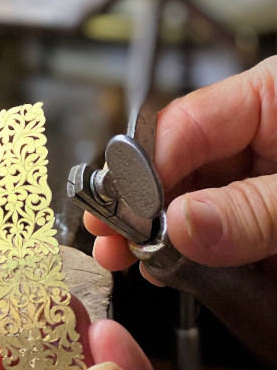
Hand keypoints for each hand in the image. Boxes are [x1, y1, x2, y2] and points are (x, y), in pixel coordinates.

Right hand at [86, 56, 276, 278]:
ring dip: (163, 239)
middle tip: (109, 234)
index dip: (145, 169)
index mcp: (270, 97)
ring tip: (131, 260)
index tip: (126, 211)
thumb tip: (183, 223)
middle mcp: (260, 136)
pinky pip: (223, 237)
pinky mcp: (266, 223)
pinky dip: (201, 261)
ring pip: (194, 205)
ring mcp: (261, 180)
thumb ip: (252, 208)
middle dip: (141, 206)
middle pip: (180, 166)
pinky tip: (175, 272)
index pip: (183, 123)